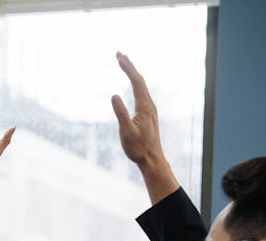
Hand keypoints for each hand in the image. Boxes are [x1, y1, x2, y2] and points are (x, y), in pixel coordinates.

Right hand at [111, 52, 178, 203]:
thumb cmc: (138, 148)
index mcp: (144, 107)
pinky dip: (136, 83)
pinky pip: (142, 93)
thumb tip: (113, 95)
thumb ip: (120, 113)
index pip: (136, 81)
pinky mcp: (149, 115)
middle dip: (129, 66)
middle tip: (119, 54)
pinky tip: (133, 85)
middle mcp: (149, 105)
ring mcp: (150, 110)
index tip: (119, 57)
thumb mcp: (126, 132)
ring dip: (132, 73)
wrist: (152, 160)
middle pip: (140, 80)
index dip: (128, 68)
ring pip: (142, 86)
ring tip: (125, 64)